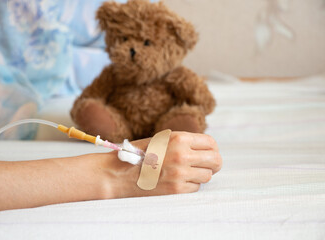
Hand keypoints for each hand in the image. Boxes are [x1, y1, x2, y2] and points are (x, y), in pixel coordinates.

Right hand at [106, 131, 221, 197]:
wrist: (118, 174)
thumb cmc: (137, 154)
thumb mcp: (160, 140)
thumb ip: (182, 142)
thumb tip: (205, 149)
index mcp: (178, 138)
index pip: (211, 143)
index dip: (212, 149)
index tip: (208, 154)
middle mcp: (182, 154)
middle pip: (216, 160)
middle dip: (213, 164)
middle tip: (207, 166)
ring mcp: (180, 173)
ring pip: (207, 175)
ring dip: (200, 175)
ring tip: (186, 173)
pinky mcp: (176, 189)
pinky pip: (195, 187)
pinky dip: (190, 185)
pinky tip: (176, 181)